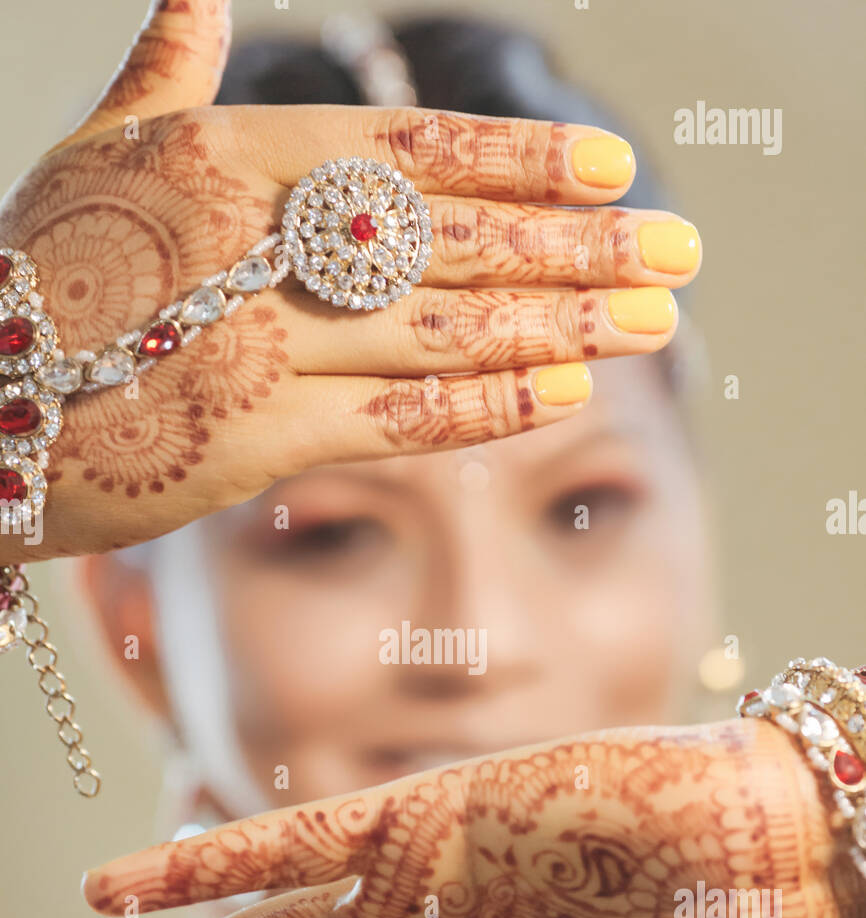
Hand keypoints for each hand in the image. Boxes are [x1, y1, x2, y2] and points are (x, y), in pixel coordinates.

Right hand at [0, 0, 699, 561]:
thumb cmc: (37, 279)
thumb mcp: (95, 158)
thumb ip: (164, 77)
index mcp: (218, 154)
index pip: (404, 149)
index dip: (520, 159)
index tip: (614, 169)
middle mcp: (245, 241)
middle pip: (449, 238)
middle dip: (575, 246)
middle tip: (677, 255)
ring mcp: (248, 344)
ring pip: (437, 330)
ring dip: (556, 327)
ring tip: (649, 324)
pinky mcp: (248, 443)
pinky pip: (392, 420)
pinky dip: (482, 408)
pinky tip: (561, 394)